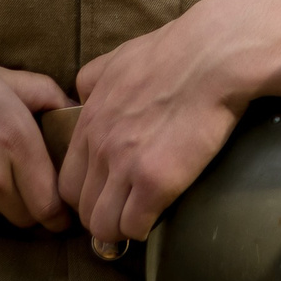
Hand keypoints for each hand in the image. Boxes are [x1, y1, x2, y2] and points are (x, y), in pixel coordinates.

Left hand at [61, 0, 280, 242]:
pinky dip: (143, 229)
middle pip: (82, 207)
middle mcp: (100, 147)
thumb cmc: (173, 51)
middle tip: (122, 215)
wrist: (213, 56)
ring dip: (119, 229)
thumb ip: (92, 80)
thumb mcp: (117, 58)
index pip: (66, 181)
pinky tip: (157, 218)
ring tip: (139, 222)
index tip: (105, 196)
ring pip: (103, 225)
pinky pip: (134, 226)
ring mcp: (126, 166)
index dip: (85, 194)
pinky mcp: (156, 181)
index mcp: (89, 121)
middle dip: (99, 216)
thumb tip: (84, 96)